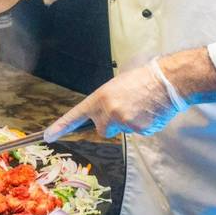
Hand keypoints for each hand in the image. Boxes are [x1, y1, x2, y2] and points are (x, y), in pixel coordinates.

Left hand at [44, 58, 189, 140]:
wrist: (168, 80)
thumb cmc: (144, 78)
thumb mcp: (117, 85)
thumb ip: (106, 101)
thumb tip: (103, 114)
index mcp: (100, 97)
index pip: (76, 115)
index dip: (61, 126)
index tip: (47, 136)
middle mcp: (108, 111)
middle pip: (103, 129)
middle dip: (112, 123)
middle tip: (127, 107)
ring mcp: (123, 121)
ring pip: (122, 130)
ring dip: (129, 123)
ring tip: (141, 106)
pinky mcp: (138, 129)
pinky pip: (137, 132)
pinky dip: (143, 125)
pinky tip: (150, 112)